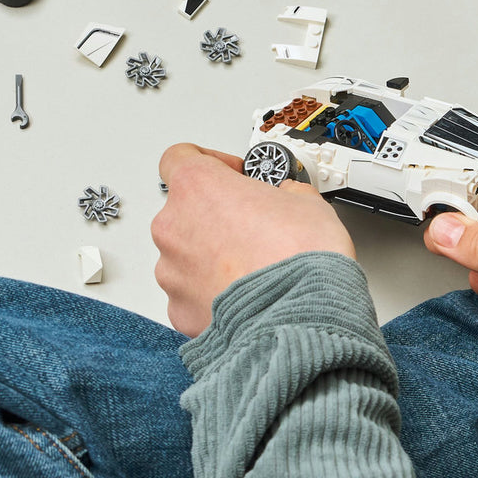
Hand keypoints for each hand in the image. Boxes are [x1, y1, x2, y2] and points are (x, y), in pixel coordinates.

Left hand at [152, 143, 355, 336]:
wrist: (301, 320)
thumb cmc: (300, 260)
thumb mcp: (307, 202)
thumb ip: (284, 191)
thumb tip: (288, 198)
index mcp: (196, 188)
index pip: (180, 157)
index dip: (210, 162)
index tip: (232, 174)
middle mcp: (173, 227)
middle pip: (185, 211)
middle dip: (216, 216)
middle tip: (252, 227)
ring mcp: (171, 271)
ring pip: (186, 255)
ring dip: (211, 257)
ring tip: (252, 267)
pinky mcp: (179, 309)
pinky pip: (191, 293)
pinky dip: (212, 294)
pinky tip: (246, 295)